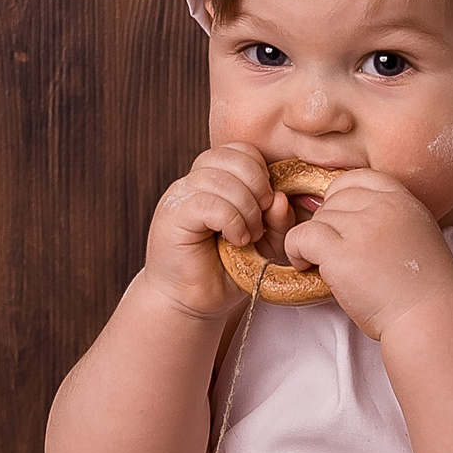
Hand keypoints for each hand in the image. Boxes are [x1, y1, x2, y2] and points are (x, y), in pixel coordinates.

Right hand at [143, 143, 299, 318]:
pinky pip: (207, 202)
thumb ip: (277, 221)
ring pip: (221, 178)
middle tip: (260, 220)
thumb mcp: (265, 244)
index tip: (268, 206)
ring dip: (245, 208)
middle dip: (258, 186)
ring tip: (248, 235)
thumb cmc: (226, 271)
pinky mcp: (172, 215)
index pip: (242, 150)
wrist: (193, 302)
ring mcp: (180, 196)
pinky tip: (236, 239)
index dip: (262, 173)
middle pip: (233, 155)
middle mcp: (195, 181)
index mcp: (216, 179)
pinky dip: (231, 220)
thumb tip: (280, 198)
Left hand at [280, 169, 452, 337]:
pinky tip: (306, 266)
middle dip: (329, 225)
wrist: (430, 318)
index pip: (357, 178)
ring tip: (323, 265)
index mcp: (403, 199)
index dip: (340, 198)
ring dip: (313, 242)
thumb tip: (344, 212)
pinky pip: (301, 236)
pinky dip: (296, 251)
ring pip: (316, 219)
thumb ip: (387, 217)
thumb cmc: (422, 288)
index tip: (340, 224)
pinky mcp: (341, 252)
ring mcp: (363, 227)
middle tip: (334, 252)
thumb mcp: (416, 234)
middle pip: (334, 199)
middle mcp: (384, 207)